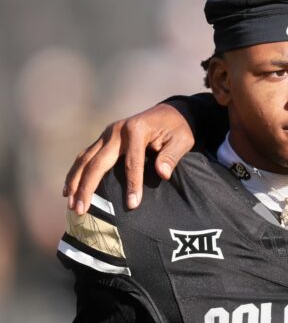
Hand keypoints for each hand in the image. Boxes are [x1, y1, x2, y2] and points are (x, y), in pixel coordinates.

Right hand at [64, 103, 193, 213]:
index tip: (132, 205)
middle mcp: (117, 130)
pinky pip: (86, 156)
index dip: (132, 184)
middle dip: (88, 188)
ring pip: (85, 159)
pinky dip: (76, 173)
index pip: (132, 162)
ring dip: (75, 182)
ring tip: (71, 205)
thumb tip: (162, 174)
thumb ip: (171, 156)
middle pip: (98, 162)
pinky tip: (69, 190)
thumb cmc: (178, 129)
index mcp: (137, 130)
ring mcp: (107, 134)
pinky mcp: (104, 138)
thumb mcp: (182, 140)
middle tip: (80, 210)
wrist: (170, 112)